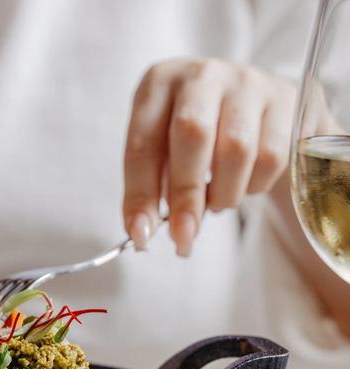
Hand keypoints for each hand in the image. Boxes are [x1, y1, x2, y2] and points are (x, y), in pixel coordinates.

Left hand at [122, 58, 295, 255]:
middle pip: (193, 136)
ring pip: (237, 150)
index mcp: (158, 83)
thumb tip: (142, 233)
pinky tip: (244, 184)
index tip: (141, 235)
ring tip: (216, 203)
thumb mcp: (164, 151)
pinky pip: (272, 156)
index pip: (143, 143)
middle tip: (184, 236)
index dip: (140, 194)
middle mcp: (201, 75)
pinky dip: (254, 185)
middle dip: (186, 196)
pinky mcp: (286, 99)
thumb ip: (151, 188)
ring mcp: (247, 82)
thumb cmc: (197, 135)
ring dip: (223, 193)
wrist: (256, 106)